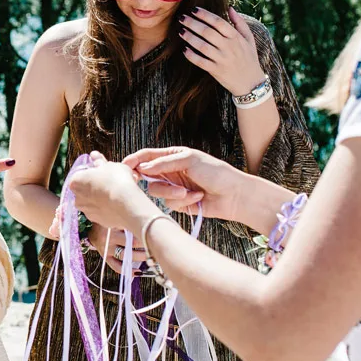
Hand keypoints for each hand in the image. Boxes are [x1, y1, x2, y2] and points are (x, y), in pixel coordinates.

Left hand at [68, 154, 158, 242]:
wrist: (127, 205)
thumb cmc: (117, 181)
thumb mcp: (110, 165)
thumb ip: (99, 161)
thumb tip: (94, 155)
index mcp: (75, 181)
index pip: (81, 174)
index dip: (93, 172)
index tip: (103, 171)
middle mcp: (77, 198)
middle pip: (86, 189)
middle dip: (96, 186)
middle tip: (110, 181)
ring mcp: (86, 211)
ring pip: (93, 202)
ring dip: (101, 198)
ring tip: (116, 193)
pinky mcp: (97, 221)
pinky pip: (101, 212)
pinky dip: (107, 208)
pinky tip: (117, 204)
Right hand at [86, 221, 149, 274]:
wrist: (92, 228)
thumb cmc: (108, 221)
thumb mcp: (117, 217)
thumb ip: (129, 220)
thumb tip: (149, 226)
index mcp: (113, 223)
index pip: (133, 228)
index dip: (145, 233)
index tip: (154, 234)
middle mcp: (109, 236)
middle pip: (131, 243)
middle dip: (145, 245)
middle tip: (154, 246)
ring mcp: (106, 248)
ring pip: (126, 255)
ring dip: (140, 257)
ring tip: (149, 257)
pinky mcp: (105, 256)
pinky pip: (116, 266)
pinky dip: (128, 271)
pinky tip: (137, 272)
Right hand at [123, 147, 249, 222]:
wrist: (234, 195)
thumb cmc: (215, 172)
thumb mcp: (189, 160)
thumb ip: (164, 163)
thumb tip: (142, 167)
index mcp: (172, 156)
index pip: (147, 156)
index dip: (134, 161)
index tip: (125, 168)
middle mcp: (170, 171)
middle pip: (147, 177)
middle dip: (156, 182)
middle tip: (163, 185)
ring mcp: (173, 187)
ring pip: (157, 193)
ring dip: (173, 193)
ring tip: (190, 192)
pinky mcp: (179, 202)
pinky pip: (169, 204)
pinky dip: (182, 201)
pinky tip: (198, 198)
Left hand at [179, 6, 266, 96]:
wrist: (251, 83)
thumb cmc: (249, 58)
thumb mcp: (249, 39)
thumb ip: (240, 23)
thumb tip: (230, 8)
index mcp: (236, 38)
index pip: (219, 22)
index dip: (205, 15)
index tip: (194, 9)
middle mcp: (229, 48)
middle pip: (208, 32)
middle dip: (193, 23)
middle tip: (182, 17)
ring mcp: (222, 60)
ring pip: (202, 46)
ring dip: (190, 38)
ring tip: (180, 31)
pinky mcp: (216, 71)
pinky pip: (201, 62)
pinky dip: (191, 56)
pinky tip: (184, 50)